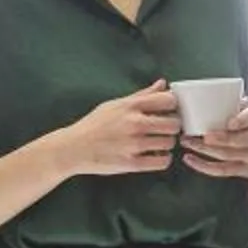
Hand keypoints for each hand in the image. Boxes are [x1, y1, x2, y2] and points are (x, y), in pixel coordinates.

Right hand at [62, 83, 182, 176]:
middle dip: (172, 127)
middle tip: (165, 130)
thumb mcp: (115, 104)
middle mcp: (134, 124)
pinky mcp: (132, 164)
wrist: (73, 148)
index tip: (169, 112)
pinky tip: (155, 156)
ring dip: (167, 144)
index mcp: (131, 106)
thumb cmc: (94, 125)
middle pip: (174, 123)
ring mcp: (134, 145)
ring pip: (169, 143)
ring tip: (158, 143)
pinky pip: (162, 162)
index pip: (168, 100)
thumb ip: (142, 95)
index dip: (173, 106)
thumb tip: (162, 84)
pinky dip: (163, 159)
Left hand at [180, 98, 247, 186]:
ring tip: (186, 141)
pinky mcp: (245, 171)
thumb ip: (238, 104)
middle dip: (220, 139)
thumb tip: (210, 93)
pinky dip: (203, 166)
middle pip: (238, 140)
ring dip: (203, 149)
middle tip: (203, 135)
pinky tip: (189, 159)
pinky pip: (222, 170)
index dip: (242, 121)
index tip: (230, 123)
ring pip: (226, 155)